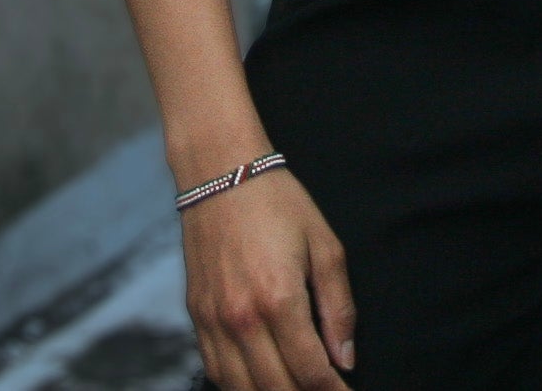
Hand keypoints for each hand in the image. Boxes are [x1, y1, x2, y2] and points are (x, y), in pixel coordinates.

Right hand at [181, 167, 355, 390]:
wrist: (220, 173)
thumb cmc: (276, 201)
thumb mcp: (324, 244)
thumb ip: (337, 306)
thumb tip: (344, 358)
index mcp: (279, 298)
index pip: (310, 371)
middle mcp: (242, 318)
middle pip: (277, 389)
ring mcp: (214, 322)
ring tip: (297, 390)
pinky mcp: (197, 318)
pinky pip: (216, 372)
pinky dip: (240, 388)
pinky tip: (260, 382)